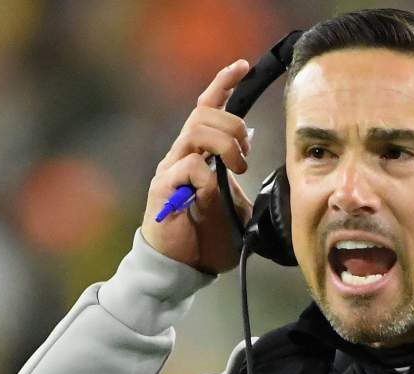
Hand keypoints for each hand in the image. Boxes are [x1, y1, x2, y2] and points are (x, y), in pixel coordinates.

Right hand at [141, 59, 254, 274]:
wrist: (184, 267)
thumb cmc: (208, 236)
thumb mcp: (237, 203)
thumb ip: (239, 177)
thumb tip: (251, 149)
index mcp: (199, 152)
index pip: (207, 107)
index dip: (223, 84)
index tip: (242, 67)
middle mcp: (181, 155)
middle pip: (204, 114)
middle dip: (233, 126)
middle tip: (246, 154)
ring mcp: (170, 170)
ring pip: (196, 133)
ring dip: (225, 146)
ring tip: (237, 169)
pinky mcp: (163, 189)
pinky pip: (190, 167)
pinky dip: (208, 178)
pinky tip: (211, 196)